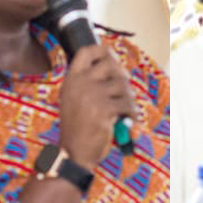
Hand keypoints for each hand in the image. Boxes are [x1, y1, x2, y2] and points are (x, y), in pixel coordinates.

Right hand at [58, 44, 136, 166]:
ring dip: (128, 98)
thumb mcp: (74, 99)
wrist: (74, 152)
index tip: (111, 57)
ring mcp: (92, 95)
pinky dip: (130, 114)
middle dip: (122, 76)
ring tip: (124, 110)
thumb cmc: (78, 128)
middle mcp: (80, 83)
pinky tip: (126, 121)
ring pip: (122, 85)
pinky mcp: (104, 109)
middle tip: (123, 90)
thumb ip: (88, 82)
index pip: (86, 52)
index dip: (102, 50)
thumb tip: (117, 69)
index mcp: (71, 80)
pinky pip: (127, 104)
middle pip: (110, 64)